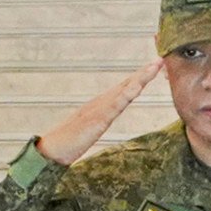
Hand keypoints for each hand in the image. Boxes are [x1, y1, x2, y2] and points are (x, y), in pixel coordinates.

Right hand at [39, 59, 163, 165]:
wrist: (51, 151)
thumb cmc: (67, 144)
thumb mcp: (88, 132)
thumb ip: (97, 123)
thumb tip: (103, 121)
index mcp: (100, 106)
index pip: (123, 88)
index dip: (138, 77)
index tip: (153, 67)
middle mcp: (100, 103)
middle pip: (126, 84)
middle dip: (144, 72)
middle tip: (160, 59)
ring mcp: (98, 109)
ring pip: (124, 90)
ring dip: (140, 77)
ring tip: (155, 65)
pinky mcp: (97, 119)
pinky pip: (115, 105)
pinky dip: (127, 93)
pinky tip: (138, 86)